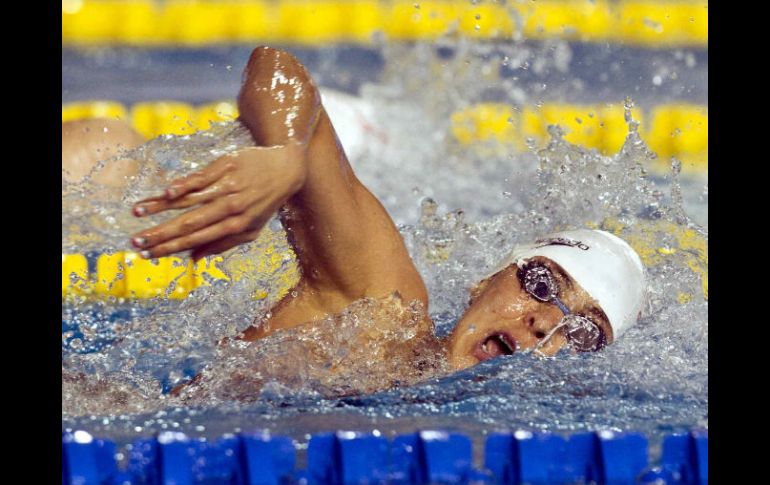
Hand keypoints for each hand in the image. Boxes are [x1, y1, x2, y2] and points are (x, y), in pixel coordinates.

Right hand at [130, 143, 306, 259]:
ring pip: (190, 200)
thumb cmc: (265, 202)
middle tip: (135, 241)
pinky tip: (165, 193)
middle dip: (160, 234)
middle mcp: (231, 208)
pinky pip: (200, 178)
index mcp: (235, 226)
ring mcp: (228, 186)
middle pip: (189, 223)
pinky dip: (183, 185)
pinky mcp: (225, 166)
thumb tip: (193, 259)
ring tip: (137, 212)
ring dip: (160, 207)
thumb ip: (223, 244)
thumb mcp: (251, 229)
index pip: (197, 240)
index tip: (148, 254)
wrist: (286, 168)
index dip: (171, 248)